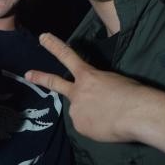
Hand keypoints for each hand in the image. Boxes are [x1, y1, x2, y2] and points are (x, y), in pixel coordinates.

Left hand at [25, 33, 164, 150]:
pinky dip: (95, 126)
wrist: (136, 114)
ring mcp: (76, 110)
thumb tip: (95, 102)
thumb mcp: (114, 82)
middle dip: (40, 77)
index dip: (54, 46)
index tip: (43, 37)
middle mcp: (77, 92)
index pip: (68, 56)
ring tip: (109, 116)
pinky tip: (107, 126)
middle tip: (27, 74)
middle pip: (56, 83)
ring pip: (80, 111)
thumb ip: (99, 88)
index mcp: (88, 76)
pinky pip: (87, 126)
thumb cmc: (132, 94)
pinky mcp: (80, 127)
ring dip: (90, 113)